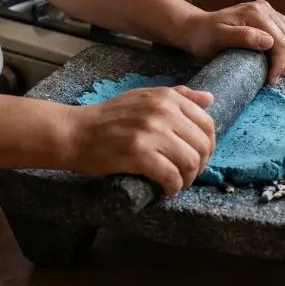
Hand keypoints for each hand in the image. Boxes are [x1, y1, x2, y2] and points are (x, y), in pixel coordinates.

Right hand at [61, 86, 214, 195]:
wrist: (75, 132)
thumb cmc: (110, 117)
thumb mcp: (145, 96)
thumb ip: (179, 96)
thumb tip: (210, 99)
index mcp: (167, 97)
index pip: (207, 124)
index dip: (208, 145)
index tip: (199, 157)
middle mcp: (163, 111)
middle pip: (202, 145)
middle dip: (200, 165)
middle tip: (188, 174)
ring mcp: (151, 132)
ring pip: (190, 161)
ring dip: (188, 178)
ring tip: (178, 183)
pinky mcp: (138, 153)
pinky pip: (170, 175)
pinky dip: (173, 187)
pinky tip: (166, 190)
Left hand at [179, 0, 284, 83]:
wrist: (197, 28)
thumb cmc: (204, 36)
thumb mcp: (219, 38)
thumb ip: (243, 37)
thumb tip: (269, 42)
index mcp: (256, 12)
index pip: (280, 40)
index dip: (279, 63)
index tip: (270, 80)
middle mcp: (265, 8)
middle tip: (274, 79)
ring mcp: (268, 11)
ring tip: (277, 71)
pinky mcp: (269, 16)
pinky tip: (279, 59)